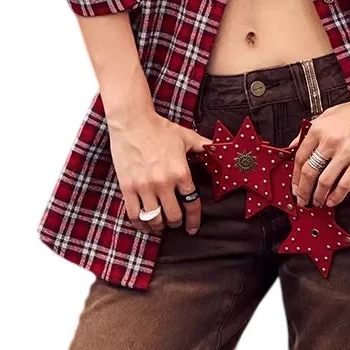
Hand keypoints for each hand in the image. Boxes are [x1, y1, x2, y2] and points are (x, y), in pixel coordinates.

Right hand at [109, 108, 213, 234]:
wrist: (132, 121)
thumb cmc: (159, 128)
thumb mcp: (186, 137)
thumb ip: (204, 146)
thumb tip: (221, 148)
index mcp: (181, 172)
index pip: (192, 204)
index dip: (194, 220)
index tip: (193, 228)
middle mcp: (164, 183)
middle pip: (173, 216)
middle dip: (176, 223)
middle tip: (175, 222)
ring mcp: (144, 186)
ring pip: (154, 219)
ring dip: (159, 226)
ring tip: (160, 224)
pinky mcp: (127, 187)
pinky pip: (134, 215)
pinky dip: (140, 224)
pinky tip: (143, 224)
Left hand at [287, 100, 349, 208]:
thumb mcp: (327, 115)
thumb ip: (308, 131)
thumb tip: (293, 145)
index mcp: (318, 129)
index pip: (300, 157)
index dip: (295, 176)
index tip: (294, 185)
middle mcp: (329, 141)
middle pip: (309, 172)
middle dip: (303, 190)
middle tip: (302, 199)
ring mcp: (345, 152)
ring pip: (324, 182)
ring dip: (318, 196)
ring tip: (316, 202)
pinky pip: (344, 184)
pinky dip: (336, 196)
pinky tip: (332, 201)